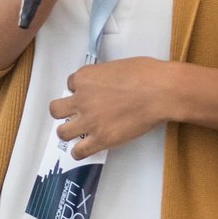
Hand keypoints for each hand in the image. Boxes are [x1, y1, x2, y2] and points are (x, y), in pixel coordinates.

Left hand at [51, 58, 171, 158]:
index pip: (71, 84)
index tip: (91, 94)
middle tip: (76, 114)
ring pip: (62, 132)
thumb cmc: (146, 74)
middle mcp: (81, 99)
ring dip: (68, 132)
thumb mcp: (117, 66)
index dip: (80, 90)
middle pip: (56, 109)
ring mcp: (89, 121)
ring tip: (78, 133)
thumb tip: (106, 86)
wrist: (161, 91)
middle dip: (64, 112)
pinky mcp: (101, 139)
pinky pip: (78, 151)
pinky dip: (79, 152)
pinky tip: (84, 149)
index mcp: (85, 78)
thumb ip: (104, 77)